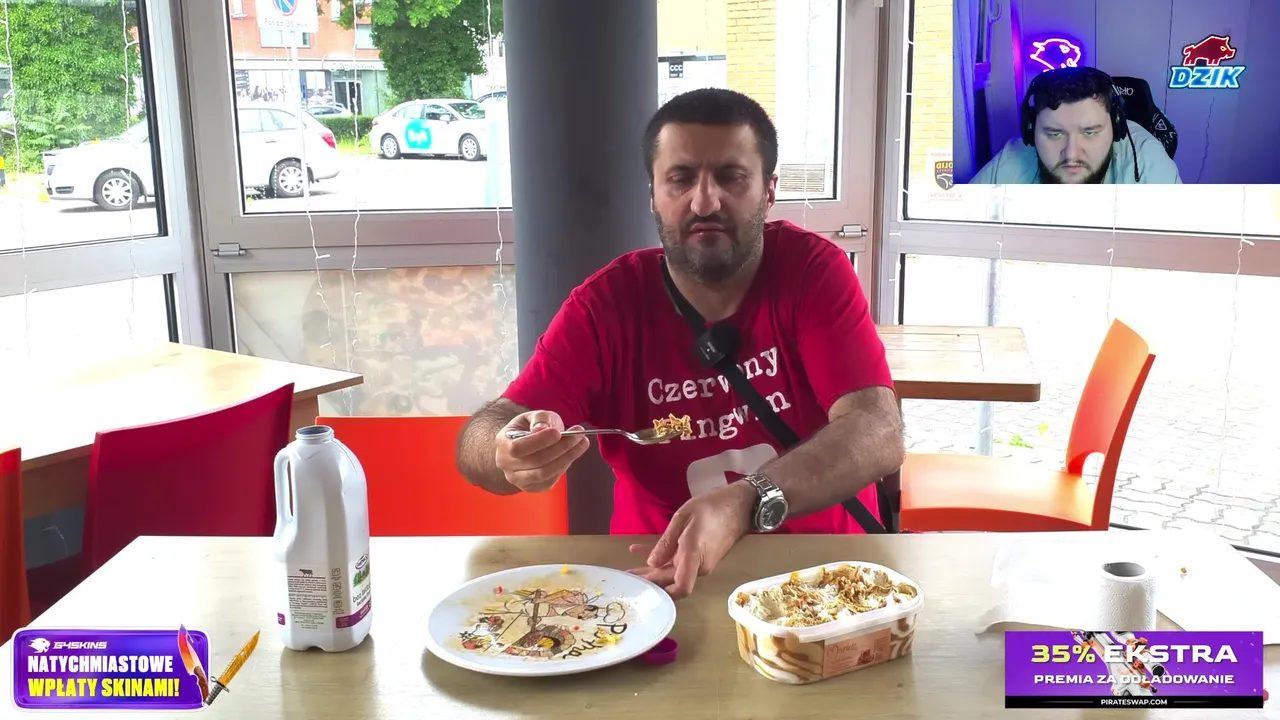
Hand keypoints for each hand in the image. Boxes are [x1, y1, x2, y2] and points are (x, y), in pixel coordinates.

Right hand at [494, 410, 589, 491]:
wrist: (522, 444)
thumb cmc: (529, 428)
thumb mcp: (533, 416)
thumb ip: (540, 418)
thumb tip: (541, 429)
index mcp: (503, 443)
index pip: (518, 447)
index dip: (539, 441)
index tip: (558, 432)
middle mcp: (506, 464)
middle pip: (536, 461)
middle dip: (561, 448)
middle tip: (579, 435)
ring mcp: (517, 479)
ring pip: (544, 473)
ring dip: (567, 458)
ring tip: (582, 443)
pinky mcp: (531, 487)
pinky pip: (550, 480)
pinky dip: (563, 467)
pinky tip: (572, 454)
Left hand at [628, 481, 755, 598]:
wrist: (741, 503)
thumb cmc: (712, 506)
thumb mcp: (684, 517)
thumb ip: (667, 542)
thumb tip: (652, 563)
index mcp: (694, 557)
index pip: (680, 588)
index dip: (660, 592)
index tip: (640, 589)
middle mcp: (699, 566)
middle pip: (672, 580)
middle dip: (649, 580)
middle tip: (626, 579)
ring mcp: (701, 562)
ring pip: (674, 571)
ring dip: (653, 570)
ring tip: (630, 569)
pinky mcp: (702, 556)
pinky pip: (680, 561)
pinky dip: (663, 558)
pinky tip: (641, 551)